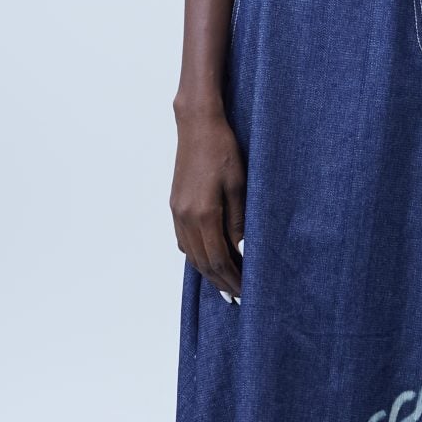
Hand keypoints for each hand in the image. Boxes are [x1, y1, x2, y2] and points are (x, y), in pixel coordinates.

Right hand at [171, 102, 246, 303]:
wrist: (197, 125)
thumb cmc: (223, 150)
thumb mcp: (239, 186)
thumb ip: (238, 221)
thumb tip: (241, 251)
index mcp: (203, 214)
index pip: (219, 259)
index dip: (232, 279)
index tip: (246, 292)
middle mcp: (185, 217)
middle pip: (203, 262)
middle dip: (221, 282)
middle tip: (238, 296)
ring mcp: (177, 212)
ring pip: (191, 254)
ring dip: (208, 272)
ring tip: (224, 284)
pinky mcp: (175, 205)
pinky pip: (184, 240)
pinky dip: (196, 255)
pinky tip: (207, 259)